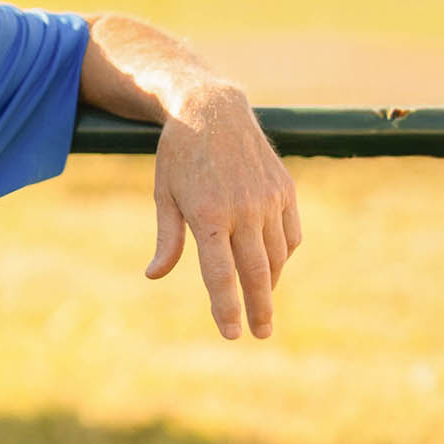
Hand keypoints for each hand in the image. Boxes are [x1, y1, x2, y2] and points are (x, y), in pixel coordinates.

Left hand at [145, 84, 301, 338]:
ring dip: (269, 285)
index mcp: (208, 214)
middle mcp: (243, 209)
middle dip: (258, 310)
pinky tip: (271, 266)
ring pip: (276, 257)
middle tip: (259, 334)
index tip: (231, 334)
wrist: (213, 109)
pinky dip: (282, 255)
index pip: (221, 275)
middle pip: (256, 274)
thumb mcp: (164, 193)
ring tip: (262, 305)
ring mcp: (269, 199)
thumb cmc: (180, 156)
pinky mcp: (285, 190)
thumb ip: (166, 238)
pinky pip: (290, 236)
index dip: (226, 308)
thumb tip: (154, 275)